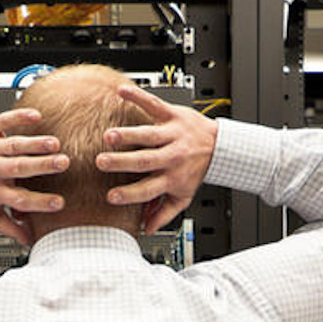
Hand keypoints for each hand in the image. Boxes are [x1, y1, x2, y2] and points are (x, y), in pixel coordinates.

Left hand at [0, 107, 68, 244]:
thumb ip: (9, 226)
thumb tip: (29, 241)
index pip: (19, 199)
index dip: (39, 202)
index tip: (59, 202)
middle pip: (18, 168)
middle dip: (42, 165)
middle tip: (63, 164)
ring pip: (14, 145)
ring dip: (35, 143)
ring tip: (55, 144)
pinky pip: (3, 121)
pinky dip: (18, 117)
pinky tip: (36, 117)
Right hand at [95, 85, 218, 233]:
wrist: (220, 145)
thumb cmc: (197, 170)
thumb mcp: (184, 195)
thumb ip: (164, 212)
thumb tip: (146, 229)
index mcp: (173, 177)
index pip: (148, 189)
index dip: (130, 195)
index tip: (111, 197)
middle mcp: (172, 155)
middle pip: (145, 161)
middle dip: (123, 162)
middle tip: (102, 162)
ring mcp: (172, 134)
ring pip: (149, 135)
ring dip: (128, 134)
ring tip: (109, 136)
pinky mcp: (172, 115)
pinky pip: (154, 104)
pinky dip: (138, 97)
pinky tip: (121, 92)